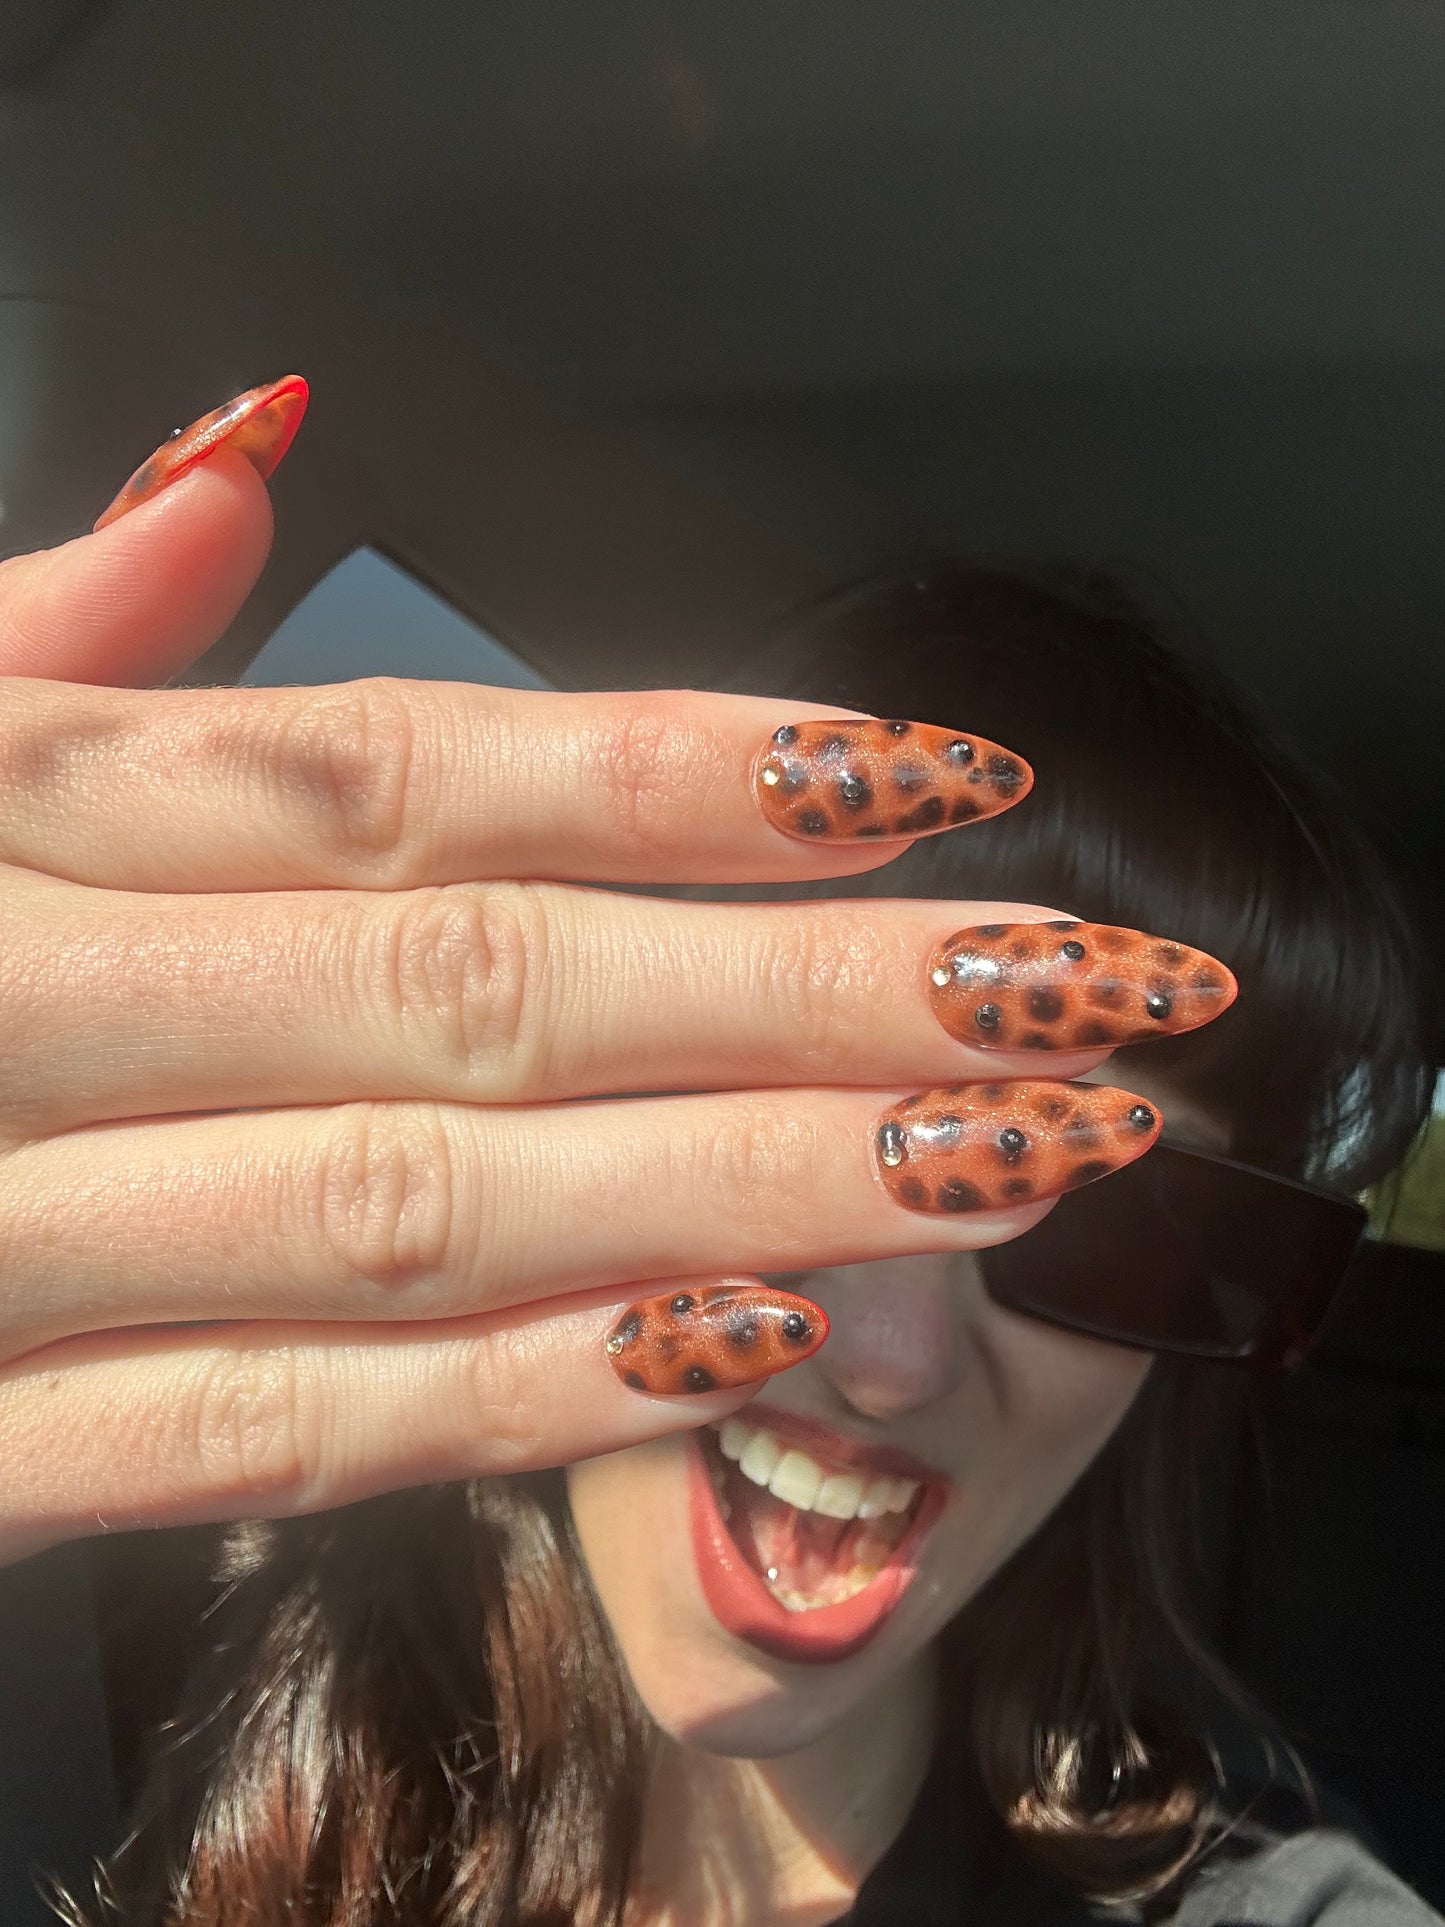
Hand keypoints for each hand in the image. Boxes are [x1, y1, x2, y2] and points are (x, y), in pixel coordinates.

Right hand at [0, 415, 1227, 1567]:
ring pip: (422, 1208)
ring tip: (995, 1165)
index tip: (944, 786)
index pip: (402, 774)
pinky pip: (268, 1432)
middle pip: (479, 985)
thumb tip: (237, 468)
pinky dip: (518, 1393)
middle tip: (1079, 1003)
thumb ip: (36, 633)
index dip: (696, 778)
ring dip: (745, 1191)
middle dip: (810, 997)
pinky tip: (745, 1345)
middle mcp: (5, 1003)